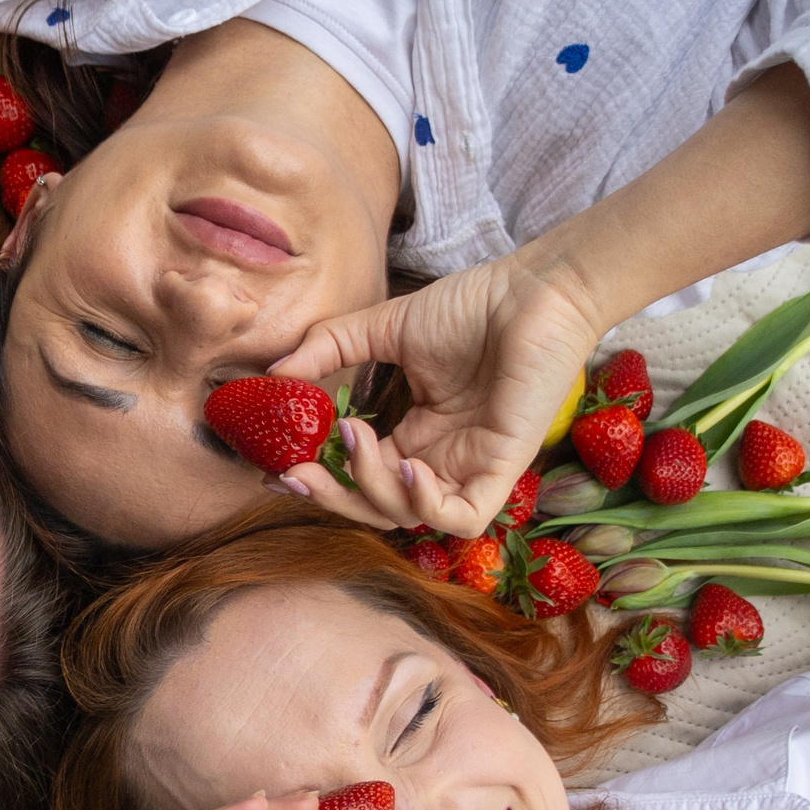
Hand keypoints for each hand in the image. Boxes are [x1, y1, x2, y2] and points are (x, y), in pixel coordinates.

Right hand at [269, 251, 603, 537]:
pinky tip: (406, 465)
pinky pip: (460, 517)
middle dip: (331, 497)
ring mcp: (471, 468)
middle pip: (376, 508)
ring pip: (409, 517)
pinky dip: (425, 504)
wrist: (534, 292)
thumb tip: (274, 374)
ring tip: (357, 438)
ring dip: (371, 488)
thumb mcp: (385, 328)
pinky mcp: (503, 470)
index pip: (361, 476)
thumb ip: (330, 349)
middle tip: (294, 472)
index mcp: (416, 434)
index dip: (320, 479)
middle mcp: (440, 460)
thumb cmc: (474, 306)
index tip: (278, 465)